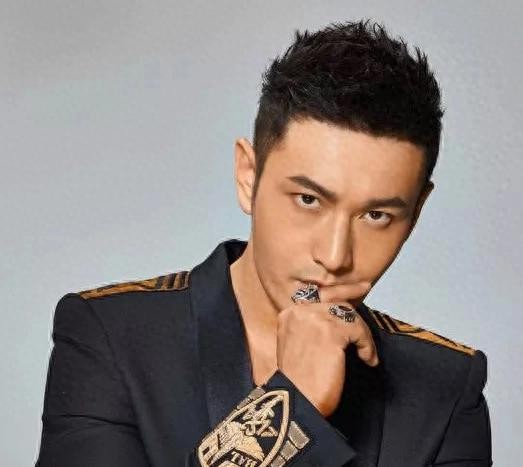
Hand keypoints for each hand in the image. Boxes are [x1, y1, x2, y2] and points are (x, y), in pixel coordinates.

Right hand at [276, 296, 378, 417]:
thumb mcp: (299, 345)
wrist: (298, 402)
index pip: (316, 296)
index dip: (336, 292)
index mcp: (288, 314)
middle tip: (365, 287)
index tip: (352, 288)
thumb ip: (311, 327)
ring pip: (348, 314)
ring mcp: (315, 319)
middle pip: (333, 298)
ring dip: (362, 333)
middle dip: (351, 291)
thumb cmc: (300, 382)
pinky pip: (358, 330)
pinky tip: (367, 359)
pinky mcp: (332, 332)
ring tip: (366, 352)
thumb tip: (338, 317)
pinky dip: (367, 345)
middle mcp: (299, 311)